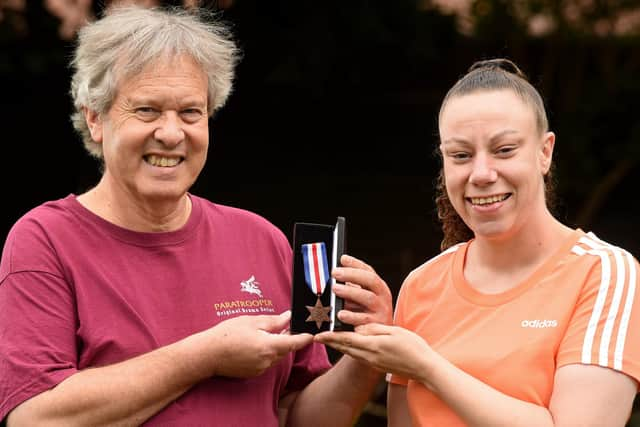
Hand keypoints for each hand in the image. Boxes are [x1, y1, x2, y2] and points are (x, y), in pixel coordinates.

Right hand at [203, 311, 312, 377]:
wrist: (207, 354)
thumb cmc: (227, 335)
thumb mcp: (251, 322)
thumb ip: (273, 321)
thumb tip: (288, 317)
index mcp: (269, 346)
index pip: (294, 343)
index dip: (305, 338)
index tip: (312, 334)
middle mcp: (267, 361)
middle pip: (285, 349)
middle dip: (287, 338)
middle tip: (283, 325)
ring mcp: (260, 369)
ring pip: (275, 356)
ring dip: (275, 345)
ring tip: (265, 332)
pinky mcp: (253, 373)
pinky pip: (266, 362)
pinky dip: (265, 353)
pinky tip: (254, 344)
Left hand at [315, 324, 433, 381]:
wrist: (424, 368)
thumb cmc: (413, 346)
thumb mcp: (394, 331)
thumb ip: (375, 329)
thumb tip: (358, 328)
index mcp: (373, 346)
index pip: (346, 340)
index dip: (330, 337)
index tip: (317, 335)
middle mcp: (370, 357)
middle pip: (344, 348)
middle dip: (330, 342)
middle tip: (317, 336)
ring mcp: (373, 363)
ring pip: (350, 353)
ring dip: (338, 346)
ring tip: (328, 339)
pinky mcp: (376, 366)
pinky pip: (357, 356)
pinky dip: (348, 350)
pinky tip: (347, 345)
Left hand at [330, 254, 392, 326]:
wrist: (379, 338)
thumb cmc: (365, 314)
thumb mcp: (360, 297)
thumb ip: (351, 285)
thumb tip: (336, 270)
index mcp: (378, 287)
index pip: (368, 271)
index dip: (355, 264)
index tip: (341, 258)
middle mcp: (382, 296)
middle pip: (370, 280)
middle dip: (352, 275)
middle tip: (334, 272)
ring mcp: (381, 310)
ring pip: (368, 298)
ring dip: (351, 292)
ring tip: (335, 289)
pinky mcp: (376, 325)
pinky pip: (364, 320)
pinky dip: (351, 316)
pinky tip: (340, 314)